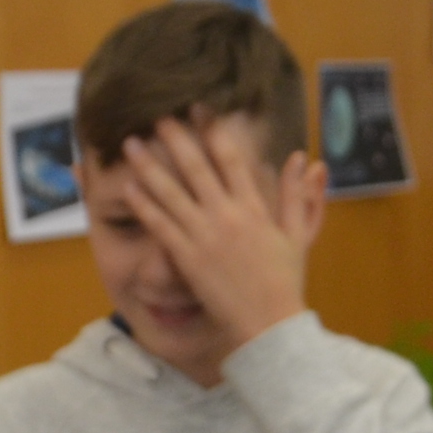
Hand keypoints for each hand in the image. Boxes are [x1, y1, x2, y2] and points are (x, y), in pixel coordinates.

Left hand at [118, 114, 318, 355]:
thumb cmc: (285, 282)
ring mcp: (204, 235)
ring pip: (171, 192)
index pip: (230, 158)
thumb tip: (305, 159)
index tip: (198, 109)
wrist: (269, 324)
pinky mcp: (187, 258)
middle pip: (196, 167)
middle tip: (157, 115)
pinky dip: (144, 204)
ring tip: (131, 144)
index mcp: (254, 207)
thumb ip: (298, 195)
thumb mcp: (298, 235)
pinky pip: (161, 225)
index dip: (212, 130)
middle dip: (175, 139)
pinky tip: (128, 186)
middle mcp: (227, 214)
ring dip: (149, 165)